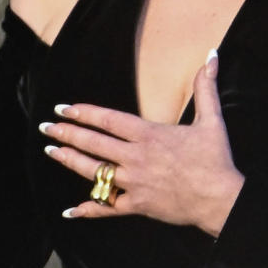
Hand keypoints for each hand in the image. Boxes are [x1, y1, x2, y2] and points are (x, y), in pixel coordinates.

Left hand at [40, 51, 244, 235]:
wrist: (221, 200)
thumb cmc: (215, 161)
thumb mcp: (212, 120)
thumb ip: (205, 88)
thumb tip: (211, 56)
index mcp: (149, 135)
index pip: (108, 120)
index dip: (83, 113)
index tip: (64, 108)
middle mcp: (136, 157)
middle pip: (93, 144)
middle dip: (67, 134)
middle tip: (46, 127)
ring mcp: (134, 183)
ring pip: (93, 172)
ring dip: (69, 161)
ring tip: (51, 151)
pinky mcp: (137, 205)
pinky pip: (107, 209)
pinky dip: (88, 210)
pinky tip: (70, 211)